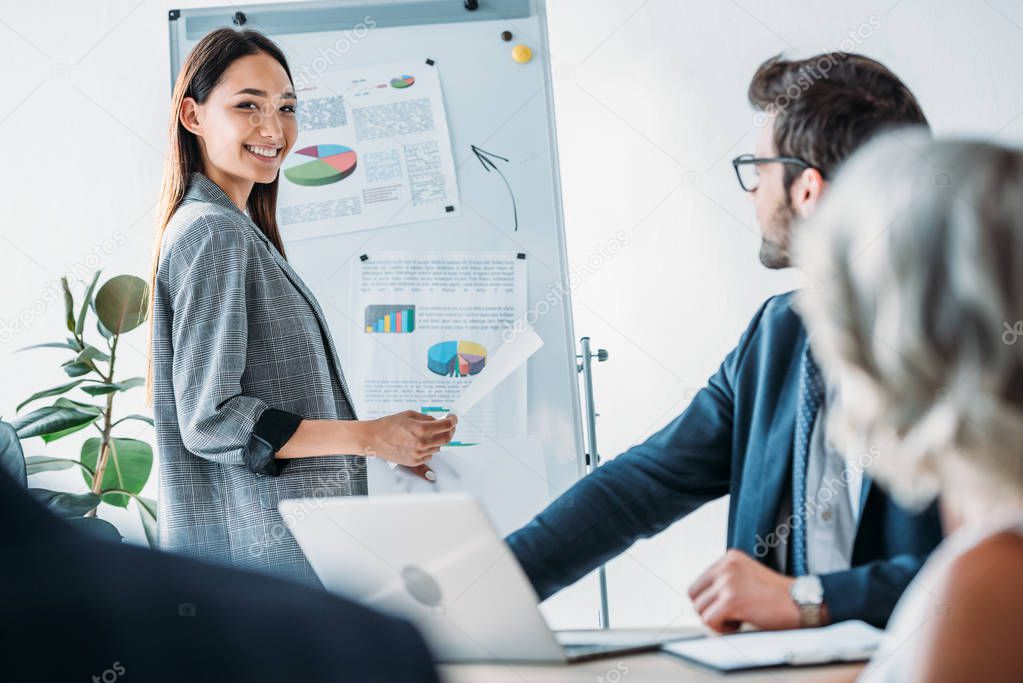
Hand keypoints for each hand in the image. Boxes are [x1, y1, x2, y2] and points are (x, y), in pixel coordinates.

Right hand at [363, 411, 457, 468]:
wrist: (374, 439)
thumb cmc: (389, 425)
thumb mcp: (409, 415)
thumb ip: (426, 418)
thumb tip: (438, 421)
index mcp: (422, 429)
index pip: (446, 425)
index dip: (453, 420)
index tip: (453, 418)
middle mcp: (422, 443)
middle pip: (446, 438)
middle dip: (450, 430)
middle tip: (449, 426)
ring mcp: (419, 454)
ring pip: (439, 447)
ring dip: (438, 440)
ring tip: (428, 433)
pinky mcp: (415, 462)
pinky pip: (429, 455)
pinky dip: (429, 448)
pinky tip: (420, 442)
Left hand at [687, 549, 803, 632]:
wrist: (802, 603)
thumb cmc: (778, 597)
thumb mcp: (748, 578)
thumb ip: (726, 582)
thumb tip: (701, 601)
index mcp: (729, 558)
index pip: (699, 583)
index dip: (710, 601)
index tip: (727, 609)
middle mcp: (726, 566)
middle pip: (694, 595)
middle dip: (708, 610)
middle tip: (730, 617)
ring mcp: (728, 581)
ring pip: (699, 609)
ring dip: (716, 620)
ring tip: (738, 620)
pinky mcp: (731, 599)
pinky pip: (709, 620)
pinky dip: (722, 629)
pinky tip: (740, 625)